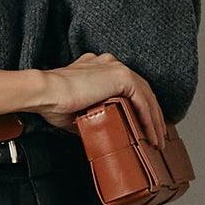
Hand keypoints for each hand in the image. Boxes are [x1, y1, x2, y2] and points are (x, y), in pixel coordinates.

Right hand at [35, 53, 166, 148]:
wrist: (47, 92)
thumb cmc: (53, 103)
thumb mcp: (77, 113)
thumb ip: (92, 119)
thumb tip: (98, 134)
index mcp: (98, 68)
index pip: (126, 88)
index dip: (138, 108)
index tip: (142, 126)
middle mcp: (110, 64)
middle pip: (141, 90)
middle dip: (151, 115)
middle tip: (156, 136)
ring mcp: (117, 68)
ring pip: (145, 95)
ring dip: (154, 120)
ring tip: (157, 140)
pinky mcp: (121, 76)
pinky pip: (142, 100)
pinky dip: (148, 119)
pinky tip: (151, 134)